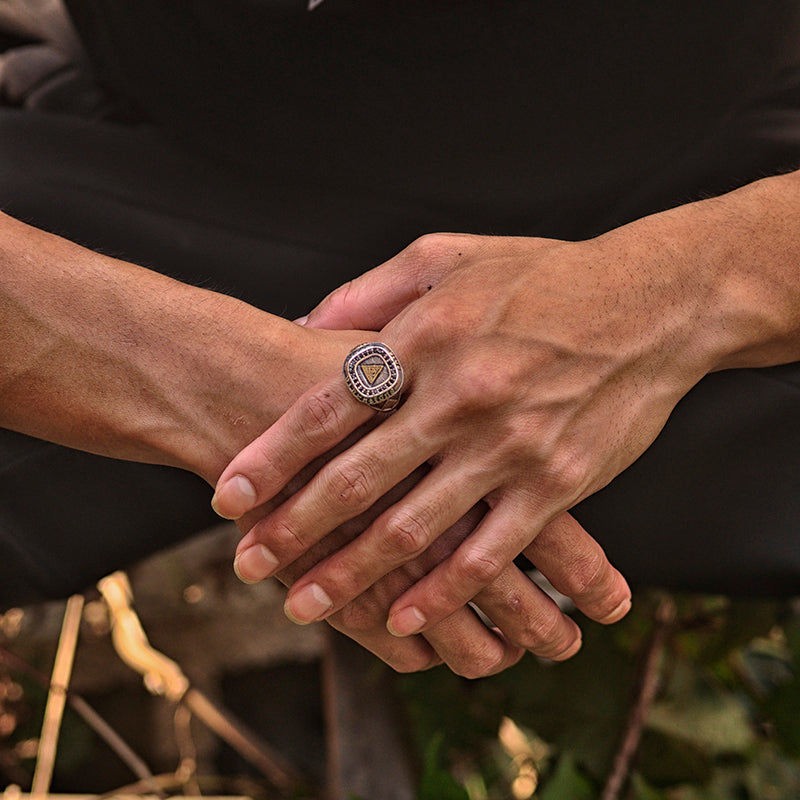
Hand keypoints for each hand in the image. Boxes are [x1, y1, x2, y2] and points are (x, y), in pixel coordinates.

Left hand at [214, 230, 684, 638]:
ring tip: (304, 604)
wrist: (651, 304)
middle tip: (246, 564)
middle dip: (293, 529)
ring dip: (351, 573)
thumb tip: (304, 323)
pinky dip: (442, 592)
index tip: (227, 495)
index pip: (328, 406)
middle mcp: (460, 396)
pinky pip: (488, 551)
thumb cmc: (543, 278)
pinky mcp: (556, 483)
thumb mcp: (449, 257)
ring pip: (413, 525)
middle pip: (356, 478)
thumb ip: (371, 291)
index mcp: (425, 337)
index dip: (271, 456)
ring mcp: (509, 445)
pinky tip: (404, 620)